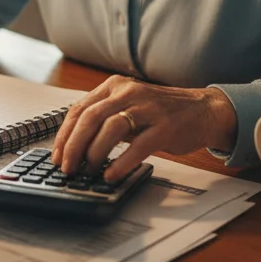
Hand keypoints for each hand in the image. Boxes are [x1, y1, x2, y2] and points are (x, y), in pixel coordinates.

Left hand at [51, 75, 236, 181]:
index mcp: (115, 86)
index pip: (79, 109)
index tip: (57, 156)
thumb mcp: (128, 107)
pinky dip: (121, 162)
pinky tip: (111, 175)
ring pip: (111, 128)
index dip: (64, 135)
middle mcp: (129, 92)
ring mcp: (148, 108)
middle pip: (90, 117)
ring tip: (88, 170)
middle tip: (67, 168)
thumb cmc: (161, 113)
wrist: (203, 111)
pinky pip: (138, 146)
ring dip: (94, 152)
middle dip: (74, 146)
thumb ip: (103, 118)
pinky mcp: (165, 126)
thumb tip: (74, 146)